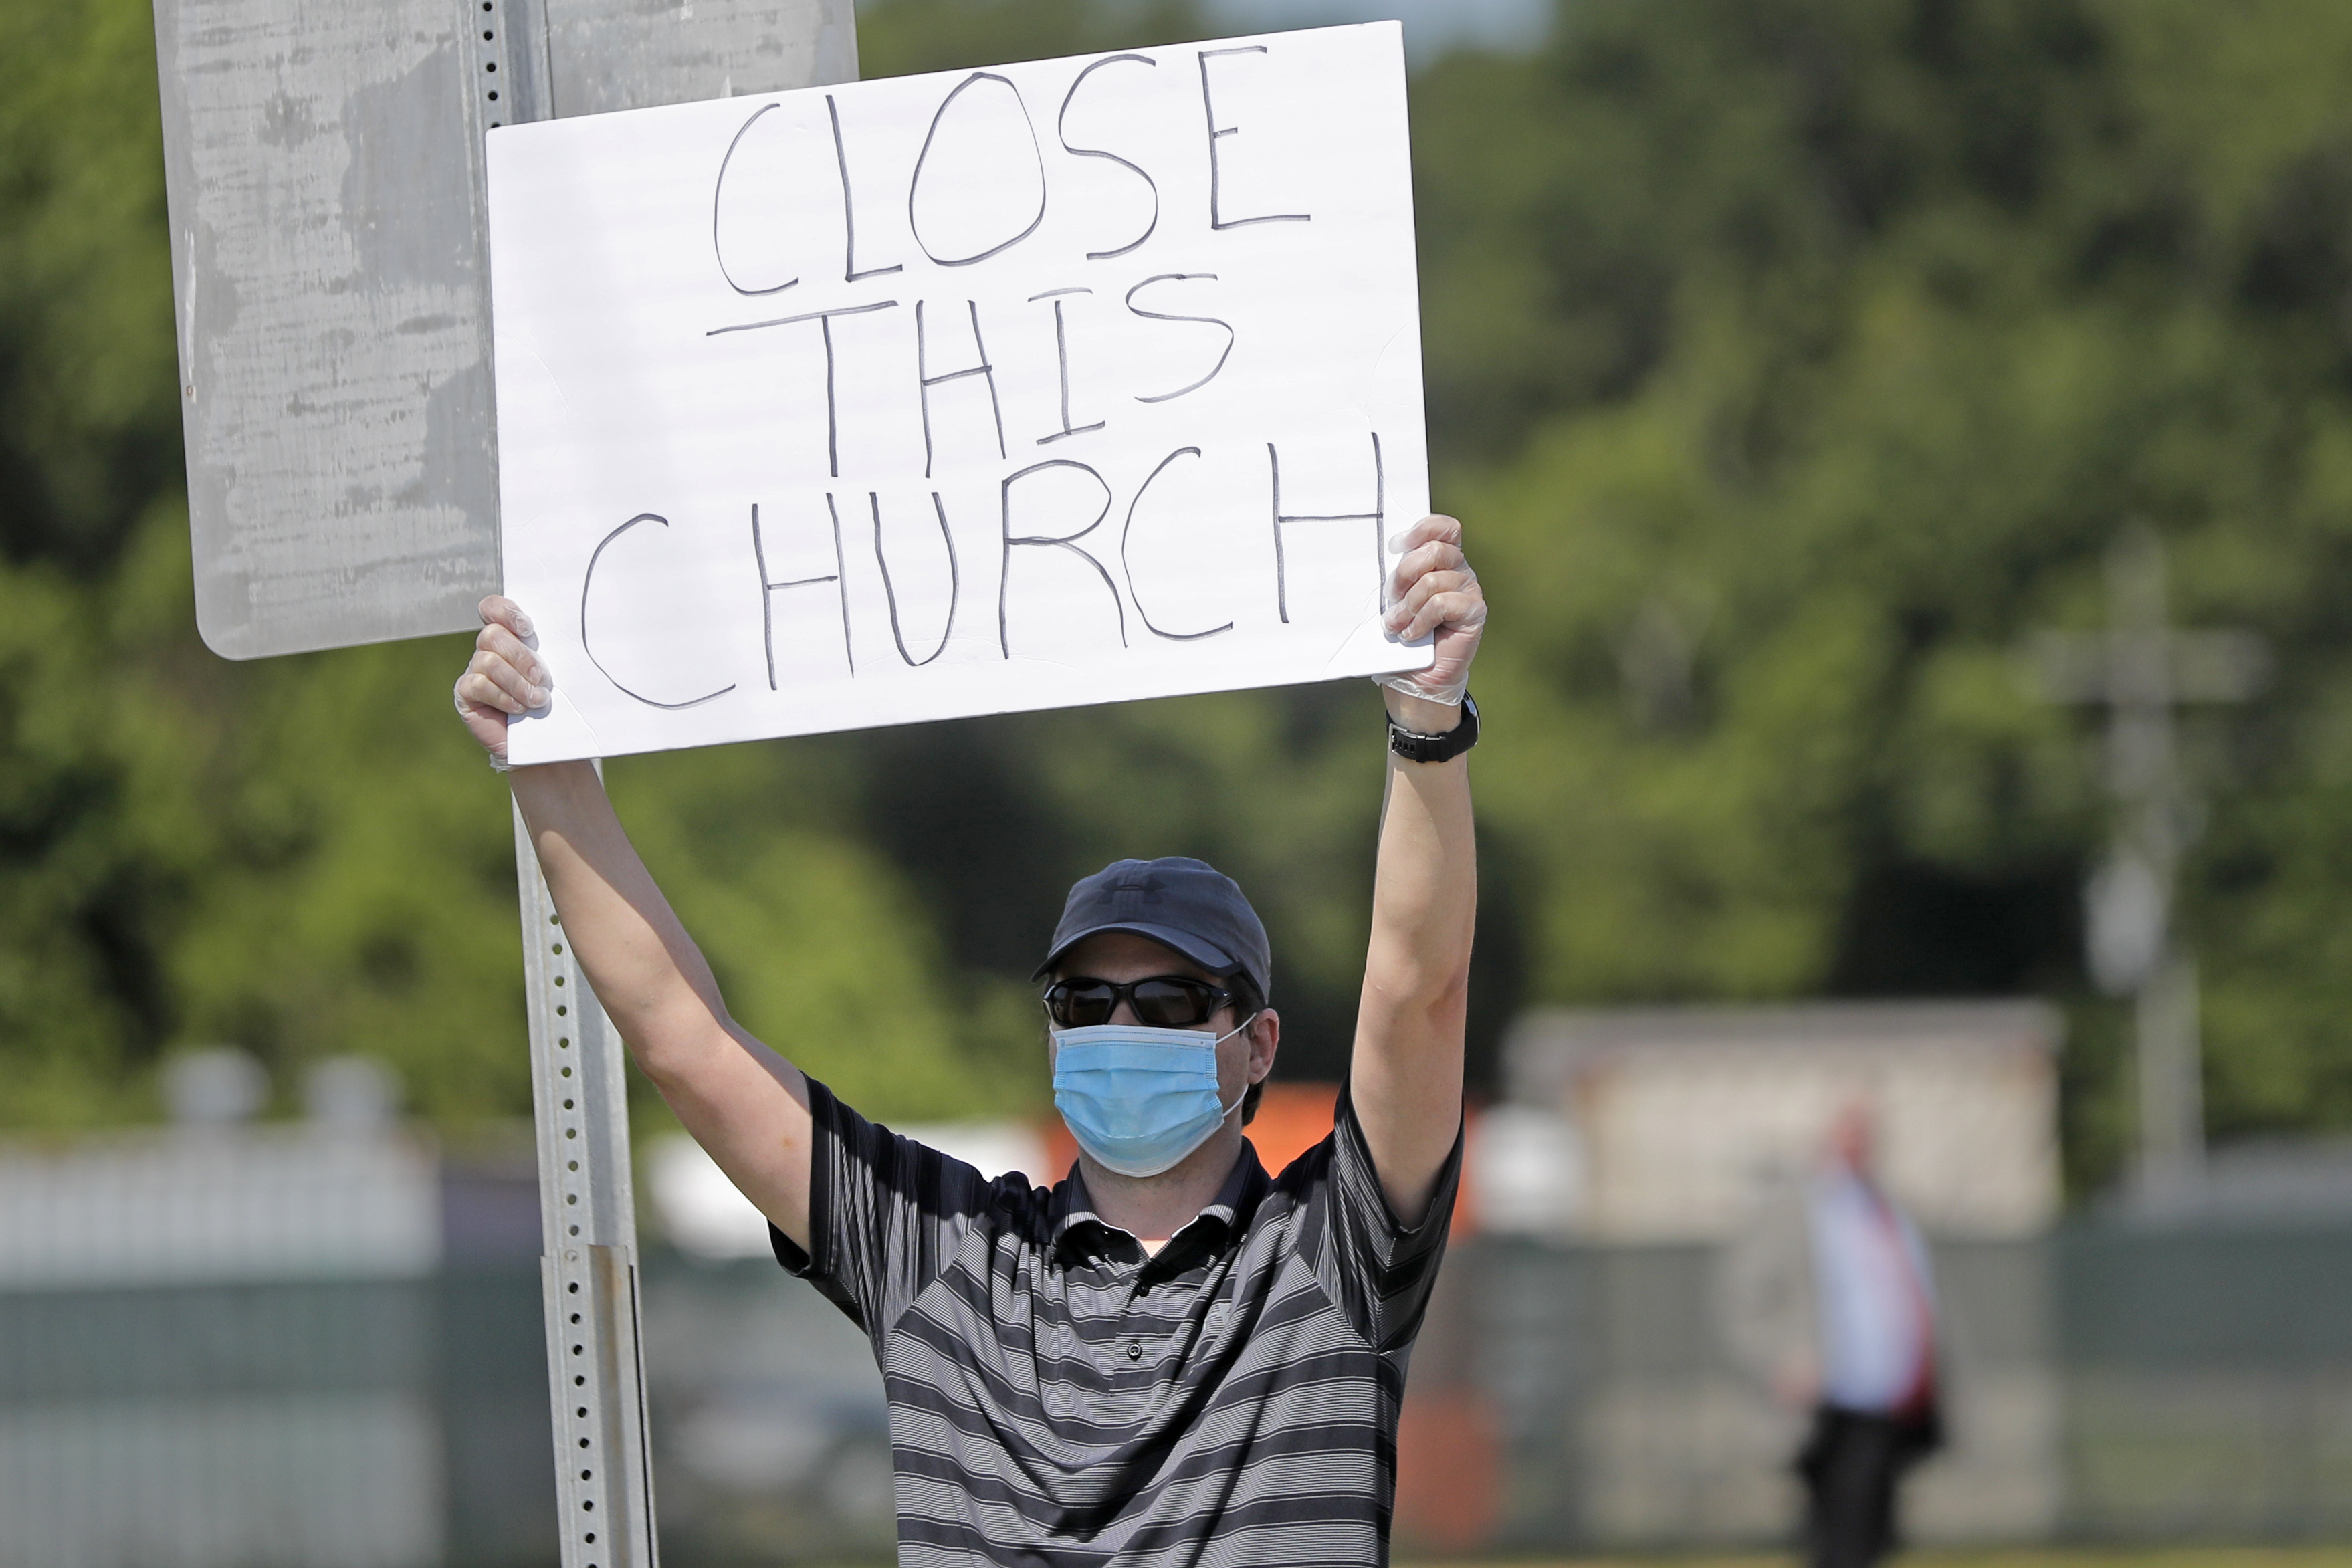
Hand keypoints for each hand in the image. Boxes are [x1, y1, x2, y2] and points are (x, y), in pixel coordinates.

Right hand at [454, 596, 550, 765]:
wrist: (539, 741)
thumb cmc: (550, 703)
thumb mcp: (553, 675)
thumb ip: (551, 654)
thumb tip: (571, 640)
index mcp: (509, 637)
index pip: (493, 608)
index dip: (505, 611)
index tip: (527, 628)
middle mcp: (488, 649)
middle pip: (492, 635)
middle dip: (521, 656)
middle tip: (542, 678)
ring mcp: (474, 670)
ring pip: (488, 661)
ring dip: (517, 682)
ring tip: (537, 699)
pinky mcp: (465, 693)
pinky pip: (479, 685)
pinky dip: (503, 696)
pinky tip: (518, 708)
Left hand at [1377, 514, 1485, 708]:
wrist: (1416, 675)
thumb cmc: (1403, 632)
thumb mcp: (1395, 598)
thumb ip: (1399, 574)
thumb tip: (1388, 555)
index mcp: (1442, 560)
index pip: (1444, 528)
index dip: (1422, 529)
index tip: (1395, 546)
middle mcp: (1460, 570)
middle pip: (1435, 551)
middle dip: (1404, 574)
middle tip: (1390, 598)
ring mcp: (1470, 590)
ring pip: (1433, 581)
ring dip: (1407, 606)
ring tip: (1397, 625)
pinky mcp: (1475, 611)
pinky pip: (1441, 603)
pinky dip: (1420, 620)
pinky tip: (1413, 634)